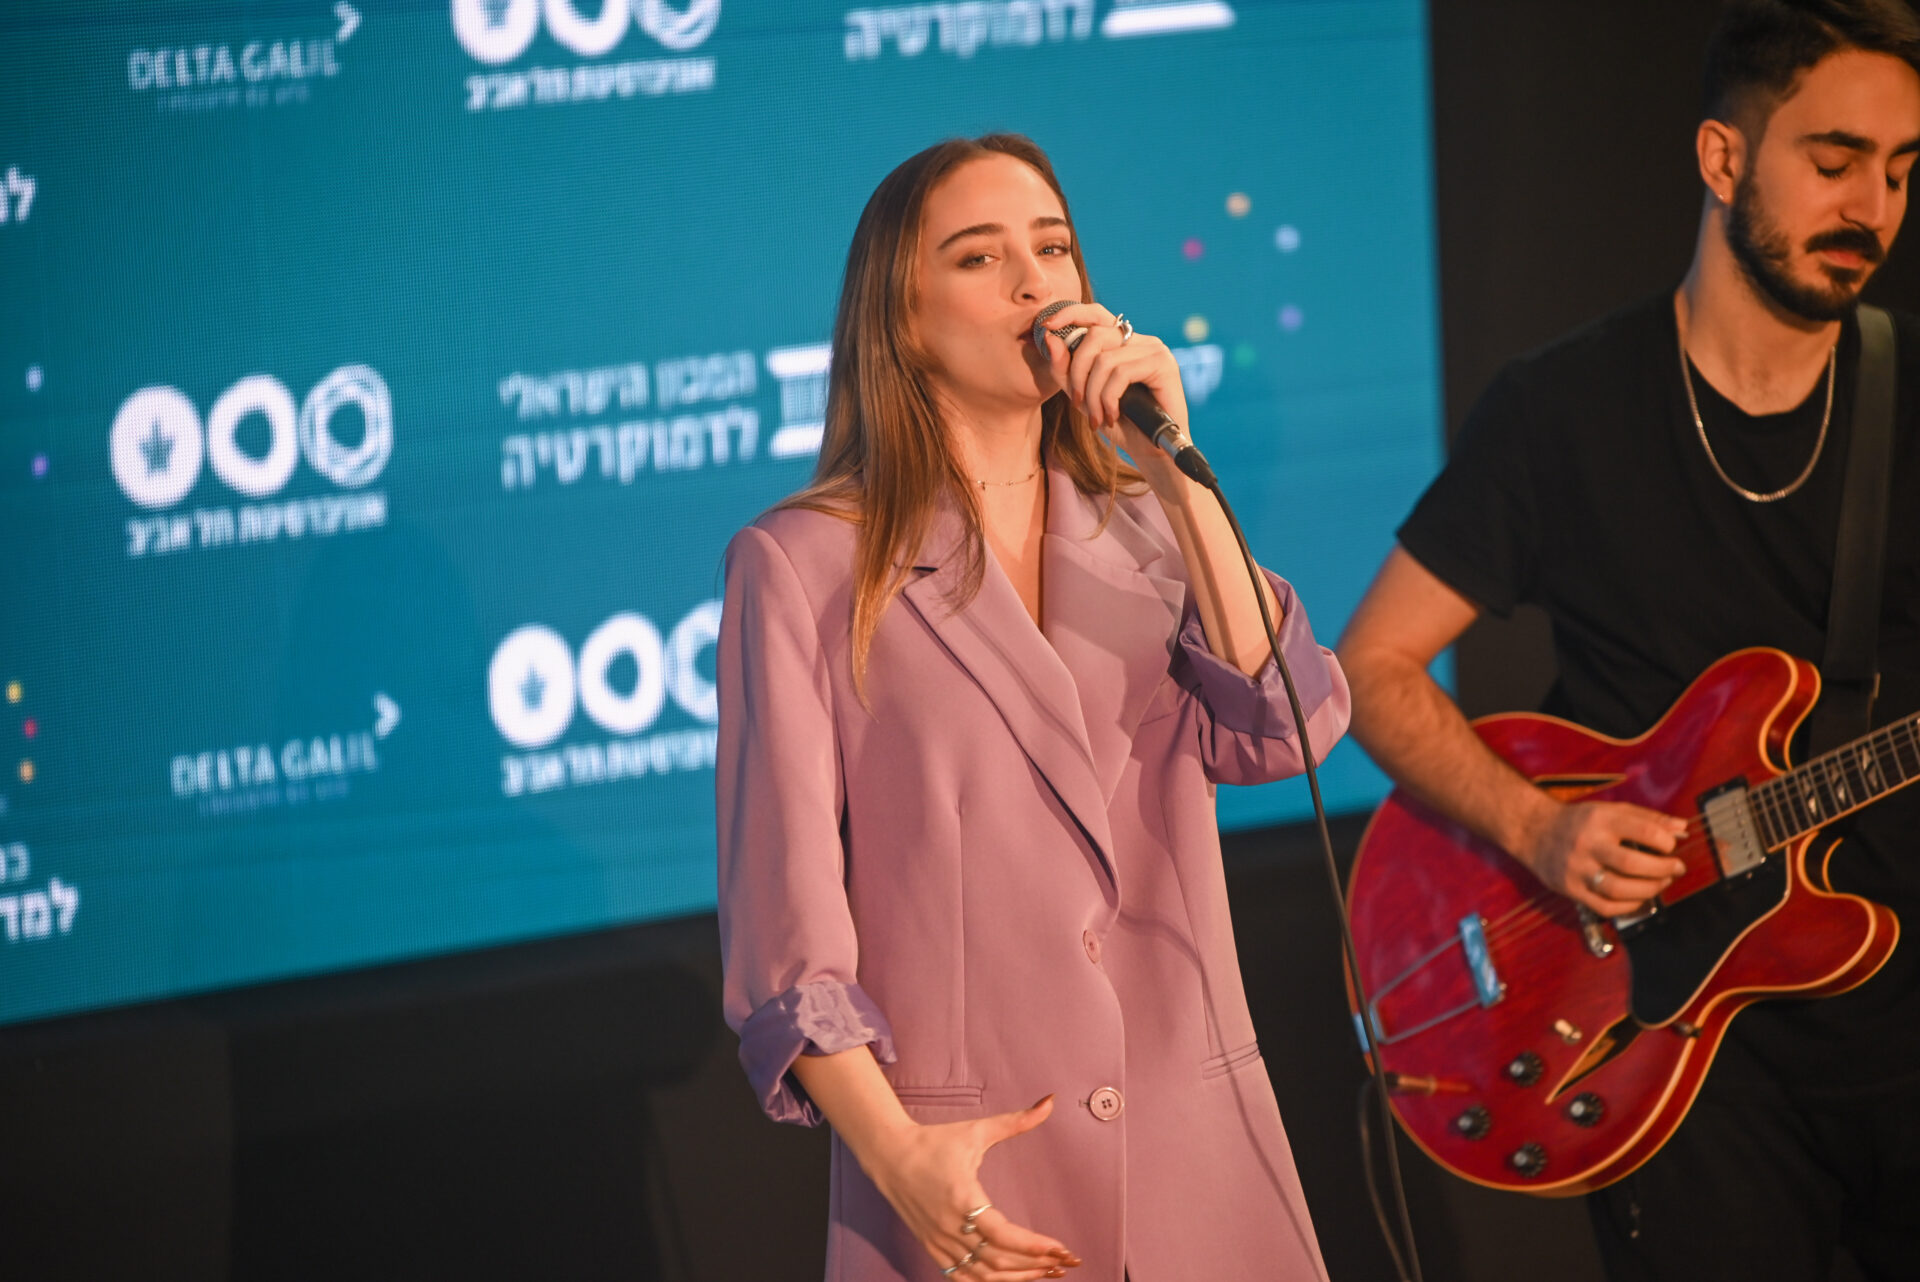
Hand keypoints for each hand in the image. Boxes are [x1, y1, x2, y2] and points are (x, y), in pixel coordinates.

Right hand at [858, 1096, 1080, 1279]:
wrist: (889, 1154)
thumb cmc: (934, 1142)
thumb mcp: (976, 1130)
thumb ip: (1016, 1121)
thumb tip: (1049, 1103)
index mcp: (962, 1198)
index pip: (1004, 1234)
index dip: (1035, 1246)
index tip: (1061, 1249)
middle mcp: (950, 1226)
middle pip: (998, 1260)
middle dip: (1035, 1265)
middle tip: (1064, 1263)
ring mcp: (939, 1241)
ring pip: (982, 1274)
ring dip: (1016, 1278)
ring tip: (1045, 1272)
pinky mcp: (932, 1248)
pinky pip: (962, 1277)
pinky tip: (1010, 1278)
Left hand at [1039, 303, 1193, 500]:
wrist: (1152, 452)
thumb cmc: (1121, 424)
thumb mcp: (1083, 396)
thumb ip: (1065, 370)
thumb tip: (1050, 339)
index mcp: (1124, 342)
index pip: (1096, 314)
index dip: (1070, 314)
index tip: (1045, 328)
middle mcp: (1141, 340)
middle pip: (1095, 336)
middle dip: (1077, 372)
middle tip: (1077, 403)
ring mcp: (1155, 350)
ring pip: (1105, 359)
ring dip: (1093, 394)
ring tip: (1098, 418)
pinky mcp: (1163, 365)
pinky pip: (1121, 373)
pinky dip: (1109, 399)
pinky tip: (1113, 417)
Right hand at [1516, 799, 1688, 915]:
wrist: (1533, 831)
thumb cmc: (1579, 821)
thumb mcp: (1611, 810)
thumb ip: (1647, 818)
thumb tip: (1682, 828)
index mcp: (1600, 819)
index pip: (1643, 831)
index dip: (1666, 842)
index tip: (1671, 846)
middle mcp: (1587, 844)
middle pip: (1632, 864)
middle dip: (1662, 869)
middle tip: (1675, 868)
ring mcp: (1577, 869)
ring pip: (1619, 889)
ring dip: (1649, 890)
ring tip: (1661, 883)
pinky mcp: (1570, 889)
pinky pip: (1605, 907)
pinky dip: (1629, 906)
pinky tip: (1639, 898)